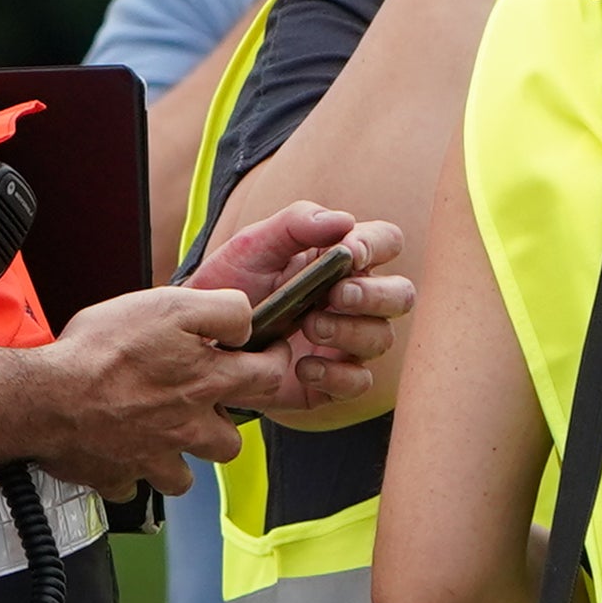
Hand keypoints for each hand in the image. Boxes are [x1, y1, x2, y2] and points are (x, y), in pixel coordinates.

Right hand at [17, 277, 320, 488]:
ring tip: (164, 435)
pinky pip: (133, 485)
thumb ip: (221, 310)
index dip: (273, 362)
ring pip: (185, 476)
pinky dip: (130, 474)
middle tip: (204, 405)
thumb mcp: (170, 305)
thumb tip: (247, 319)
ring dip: (181, 458)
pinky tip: (119, 452)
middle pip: (231, 442)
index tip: (266, 356)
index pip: (267, 378)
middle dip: (224, 424)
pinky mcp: (118, 476)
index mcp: (206, 384)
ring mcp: (154, 458)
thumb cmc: (102, 352)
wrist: (46, 398)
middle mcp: (189, 428)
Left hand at [199, 195, 416, 404]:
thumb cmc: (232, 285)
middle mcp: (354, 301)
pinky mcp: (332, 381)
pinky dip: (335, 374)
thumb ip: (295, 224)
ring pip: (382, 337)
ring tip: (309, 327)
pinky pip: (359, 382)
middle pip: (401, 294)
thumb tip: (345, 221)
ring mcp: (346, 342)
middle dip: (375, 295)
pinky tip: (302, 366)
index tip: (350, 254)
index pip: (386, 242)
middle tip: (336, 295)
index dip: (377, 246)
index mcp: (341, 260)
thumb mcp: (253, 245)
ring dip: (350, 331)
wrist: (201, 338)